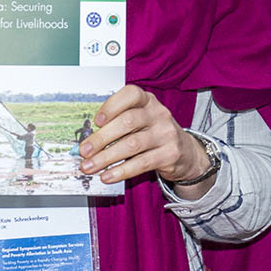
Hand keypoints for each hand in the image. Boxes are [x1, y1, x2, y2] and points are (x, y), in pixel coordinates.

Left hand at [81, 85, 208, 188]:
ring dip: (106, 157)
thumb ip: (118, 124)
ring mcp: (166, 134)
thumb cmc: (154, 134)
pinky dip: (121, 171)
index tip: (96, 121)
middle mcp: (158, 114)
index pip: (131, 94)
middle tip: (84, 151)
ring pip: (132, 144)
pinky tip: (108, 175)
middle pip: (127, 122)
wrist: (186, 152)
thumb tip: (89, 140)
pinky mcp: (170, 154)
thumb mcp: (141, 121)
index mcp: (148, 101)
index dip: (112, 106)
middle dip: (101, 138)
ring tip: (90, 166)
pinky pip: (142, 163)